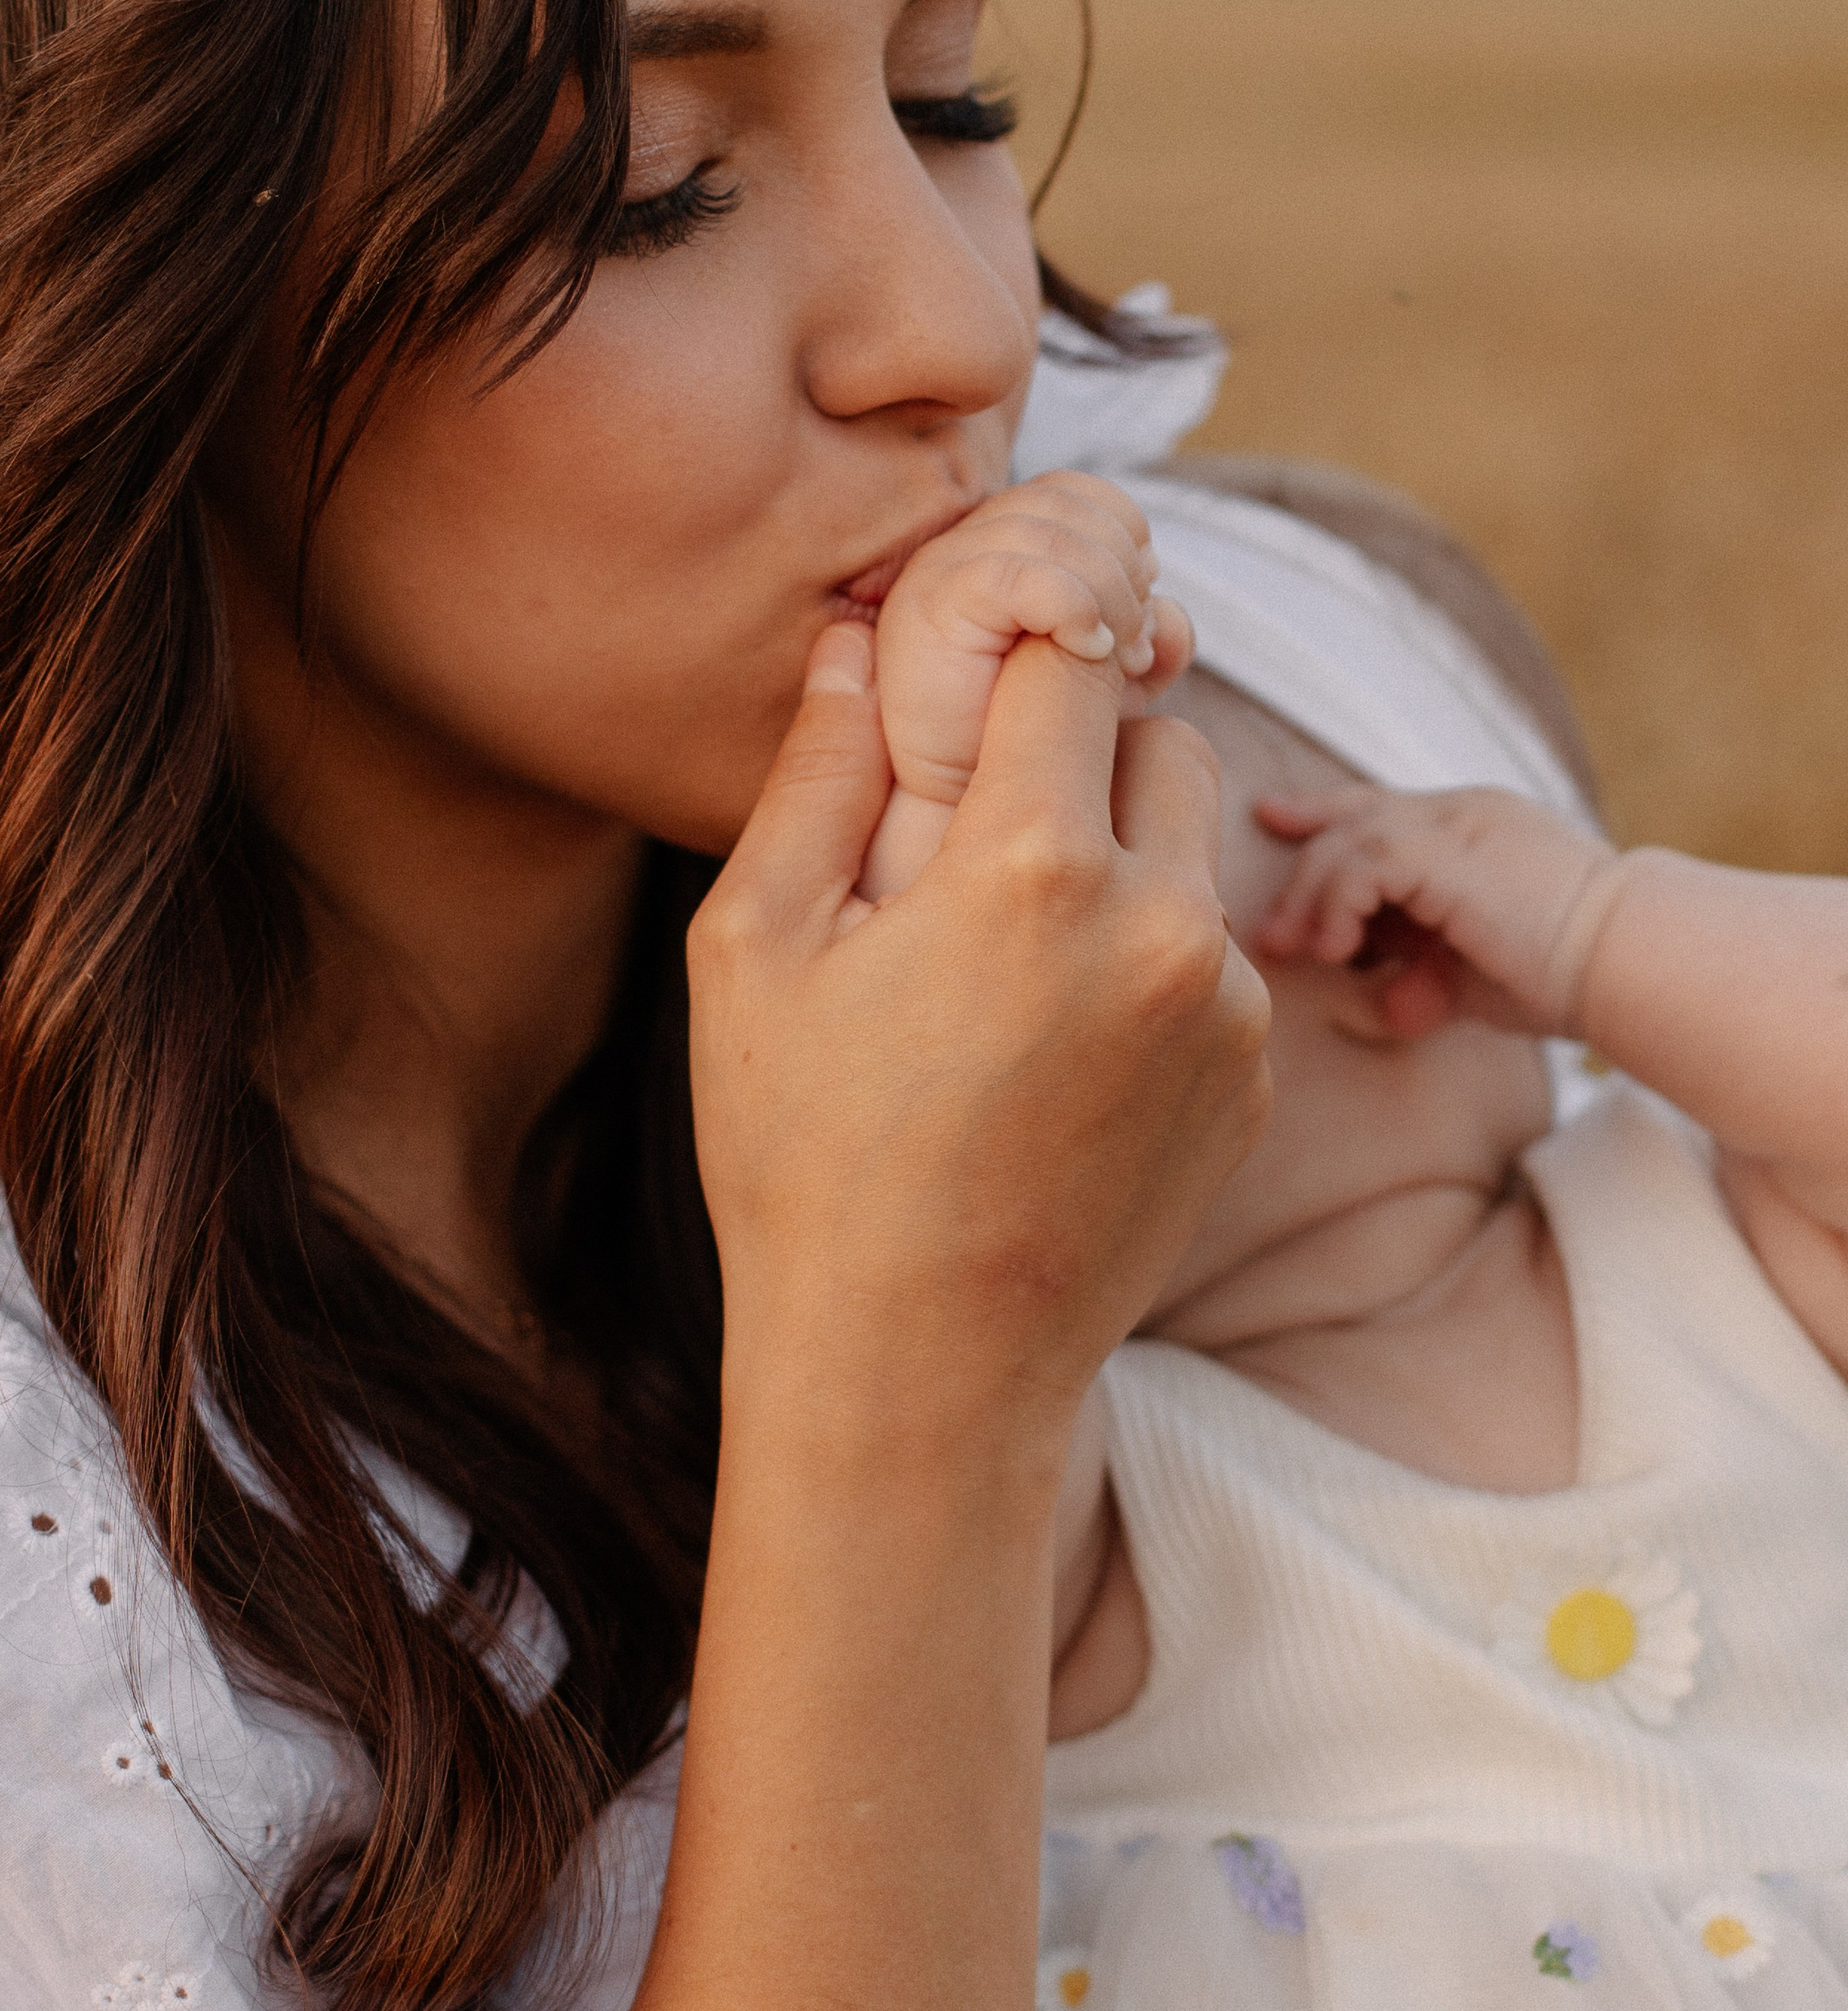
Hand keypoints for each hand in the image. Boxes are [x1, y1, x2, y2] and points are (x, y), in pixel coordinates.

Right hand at [690, 617, 1270, 1437]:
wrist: (918, 1379)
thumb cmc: (804, 1163)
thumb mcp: (755, 951)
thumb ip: (815, 774)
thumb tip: (854, 639)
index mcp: (1034, 866)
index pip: (1071, 652)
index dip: (1027, 631)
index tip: (991, 647)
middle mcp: (1166, 923)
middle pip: (1164, 740)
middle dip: (1083, 755)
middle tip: (981, 836)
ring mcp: (1230, 1012)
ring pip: (1196, 855)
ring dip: (1123, 865)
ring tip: (1009, 969)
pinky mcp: (1254, 1085)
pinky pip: (1216, 963)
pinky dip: (1152, 970)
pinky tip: (1054, 1055)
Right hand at [873, 472, 1190, 805]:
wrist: (952, 820)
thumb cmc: (1023, 761)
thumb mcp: (1106, 693)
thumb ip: (1145, 640)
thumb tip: (1172, 617)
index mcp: (994, 548)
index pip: (1077, 492)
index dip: (1127, 539)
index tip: (1143, 622)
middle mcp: (960, 548)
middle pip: (1072, 500)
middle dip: (1126, 572)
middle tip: (1135, 650)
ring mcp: (938, 574)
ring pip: (1054, 533)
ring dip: (1110, 594)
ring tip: (1116, 660)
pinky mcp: (930, 611)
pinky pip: (1020, 574)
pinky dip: (1072, 605)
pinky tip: (1088, 652)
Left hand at [1252, 781, 1623, 1041]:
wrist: (1632, 963)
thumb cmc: (1573, 976)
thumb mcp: (1484, 971)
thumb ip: (1434, 972)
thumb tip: (1393, 1003)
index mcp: (1479, 827)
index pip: (1387, 808)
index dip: (1325, 812)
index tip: (1277, 819)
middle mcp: (1465, 811)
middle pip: (1357, 813)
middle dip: (1303, 858)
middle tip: (1272, 924)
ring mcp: (1456, 822)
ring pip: (1349, 839)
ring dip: (1314, 898)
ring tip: (1302, 950)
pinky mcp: (1445, 849)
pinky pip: (1361, 863)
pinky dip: (1337, 904)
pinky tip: (1338, 948)